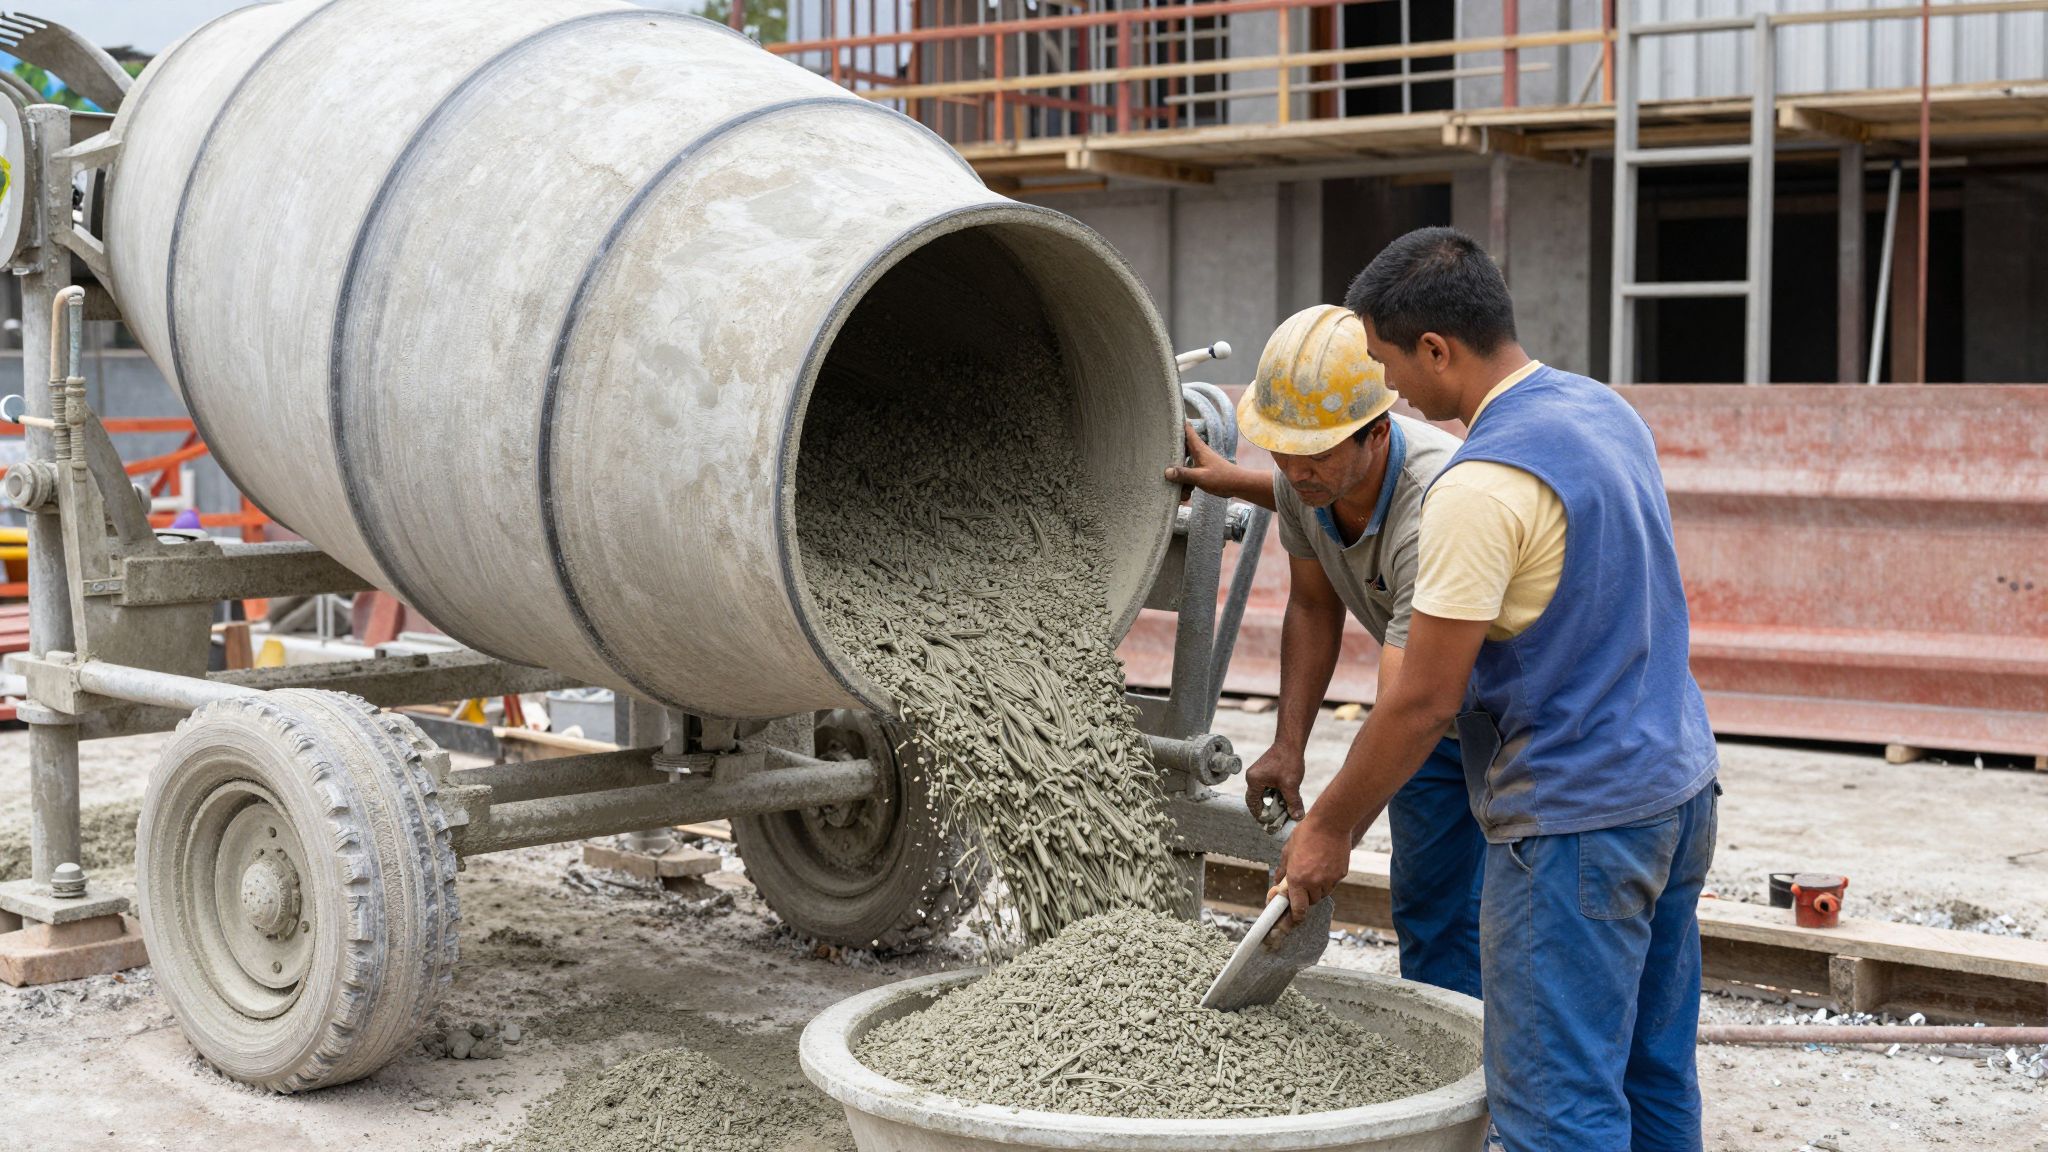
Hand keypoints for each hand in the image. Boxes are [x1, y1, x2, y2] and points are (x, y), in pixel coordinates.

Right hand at [1163, 420, 1231, 497]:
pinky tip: (1185, 495)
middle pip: (1181, 446)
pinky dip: (1186, 483)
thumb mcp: (1200, 477)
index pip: (1187, 430)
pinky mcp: (1202, 471)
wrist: (1238, 485)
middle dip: (1171, 451)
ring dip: (1179, 473)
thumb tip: (1166, 472)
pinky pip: (1189, 474)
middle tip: (1160, 453)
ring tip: (1173, 482)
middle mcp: (1198, 453)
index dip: (1177, 423)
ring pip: (1184, 463)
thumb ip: (1183, 474)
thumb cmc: (1222, 478)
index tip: (1167, 419)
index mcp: (1198, 448)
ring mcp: (1200, 462)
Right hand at [1244, 744, 1305, 822]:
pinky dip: (1275, 794)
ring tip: (1281, 812)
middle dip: (1266, 810)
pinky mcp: (1265, 771)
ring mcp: (1258, 773)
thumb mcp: (1291, 785)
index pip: (1253, 803)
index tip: (1268, 824)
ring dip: (1272, 802)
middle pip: (1256, 799)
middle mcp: (1253, 777)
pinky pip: (1267, 787)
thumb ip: (1293, 802)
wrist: (1291, 743)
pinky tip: (1285, 799)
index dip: (1260, 815)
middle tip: (1274, 821)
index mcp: (1254, 781)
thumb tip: (1297, 818)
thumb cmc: (1288, 761)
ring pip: (1263, 793)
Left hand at [1270, 810, 1351, 926]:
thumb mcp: (1288, 851)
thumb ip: (1282, 870)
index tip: (1292, 922)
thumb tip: (1278, 883)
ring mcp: (1329, 880)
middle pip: (1310, 902)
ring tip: (1314, 870)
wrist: (1331, 823)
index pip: (1297, 909)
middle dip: (1305, 898)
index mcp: (1297, 879)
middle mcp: (1313, 883)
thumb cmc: (1306, 834)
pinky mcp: (1341, 874)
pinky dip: (1328, 880)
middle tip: (1302, 884)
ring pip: (1322, 894)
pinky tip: (1324, 864)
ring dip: (1316, 889)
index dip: (1294, 919)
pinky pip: (1332, 884)